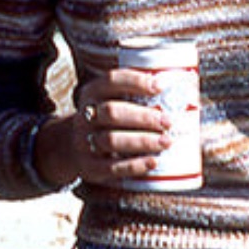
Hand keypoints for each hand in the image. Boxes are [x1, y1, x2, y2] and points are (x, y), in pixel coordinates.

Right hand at [39, 68, 170, 187]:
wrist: (72, 146)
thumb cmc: (105, 120)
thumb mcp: (109, 101)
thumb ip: (134, 95)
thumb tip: (175, 87)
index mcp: (92, 93)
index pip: (111, 81)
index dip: (135, 82)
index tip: (160, 86)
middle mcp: (85, 116)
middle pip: (111, 112)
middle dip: (143, 117)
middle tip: (168, 121)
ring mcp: (85, 142)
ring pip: (111, 140)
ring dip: (142, 141)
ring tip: (167, 141)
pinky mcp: (90, 167)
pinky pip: (112, 167)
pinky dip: (135, 165)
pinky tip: (153, 162)